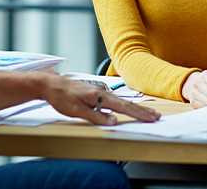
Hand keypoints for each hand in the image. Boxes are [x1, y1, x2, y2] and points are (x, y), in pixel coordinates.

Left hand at [40, 75, 159, 124]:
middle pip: (126, 104)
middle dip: (142, 111)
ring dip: (135, 108)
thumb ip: (96, 116)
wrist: (50, 84)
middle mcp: (102, 92)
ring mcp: (99, 92)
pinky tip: (126, 108)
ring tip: (147, 112)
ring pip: (121, 102)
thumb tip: (114, 121)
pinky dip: (124, 105)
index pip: (123, 107)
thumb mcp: (76, 110)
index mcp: (99, 96)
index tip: (151, 118)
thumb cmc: (61, 97)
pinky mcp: (95, 93)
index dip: (138, 114)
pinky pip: (114, 101)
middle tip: (156, 116)